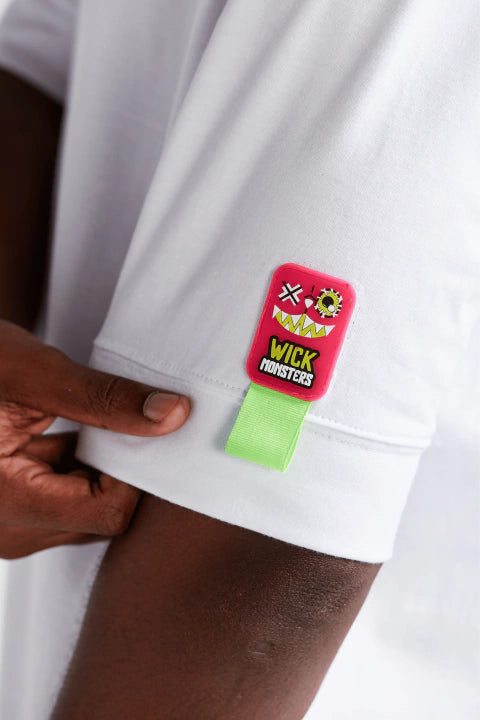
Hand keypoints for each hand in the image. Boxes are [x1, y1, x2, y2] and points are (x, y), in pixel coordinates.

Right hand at [0, 320, 189, 558]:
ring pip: (88, 509)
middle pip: (101, 515)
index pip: (107, 512)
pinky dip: (82, 468)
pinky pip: (67, 499)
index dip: (135, 470)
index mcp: (2, 502)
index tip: (145, 429)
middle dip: (122, 469)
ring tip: (94, 424)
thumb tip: (172, 414)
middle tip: (127, 421)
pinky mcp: (12, 508)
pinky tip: (77, 433)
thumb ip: (104, 398)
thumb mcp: (32, 373)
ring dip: (102, 467)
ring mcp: (7, 522)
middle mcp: (4, 529)